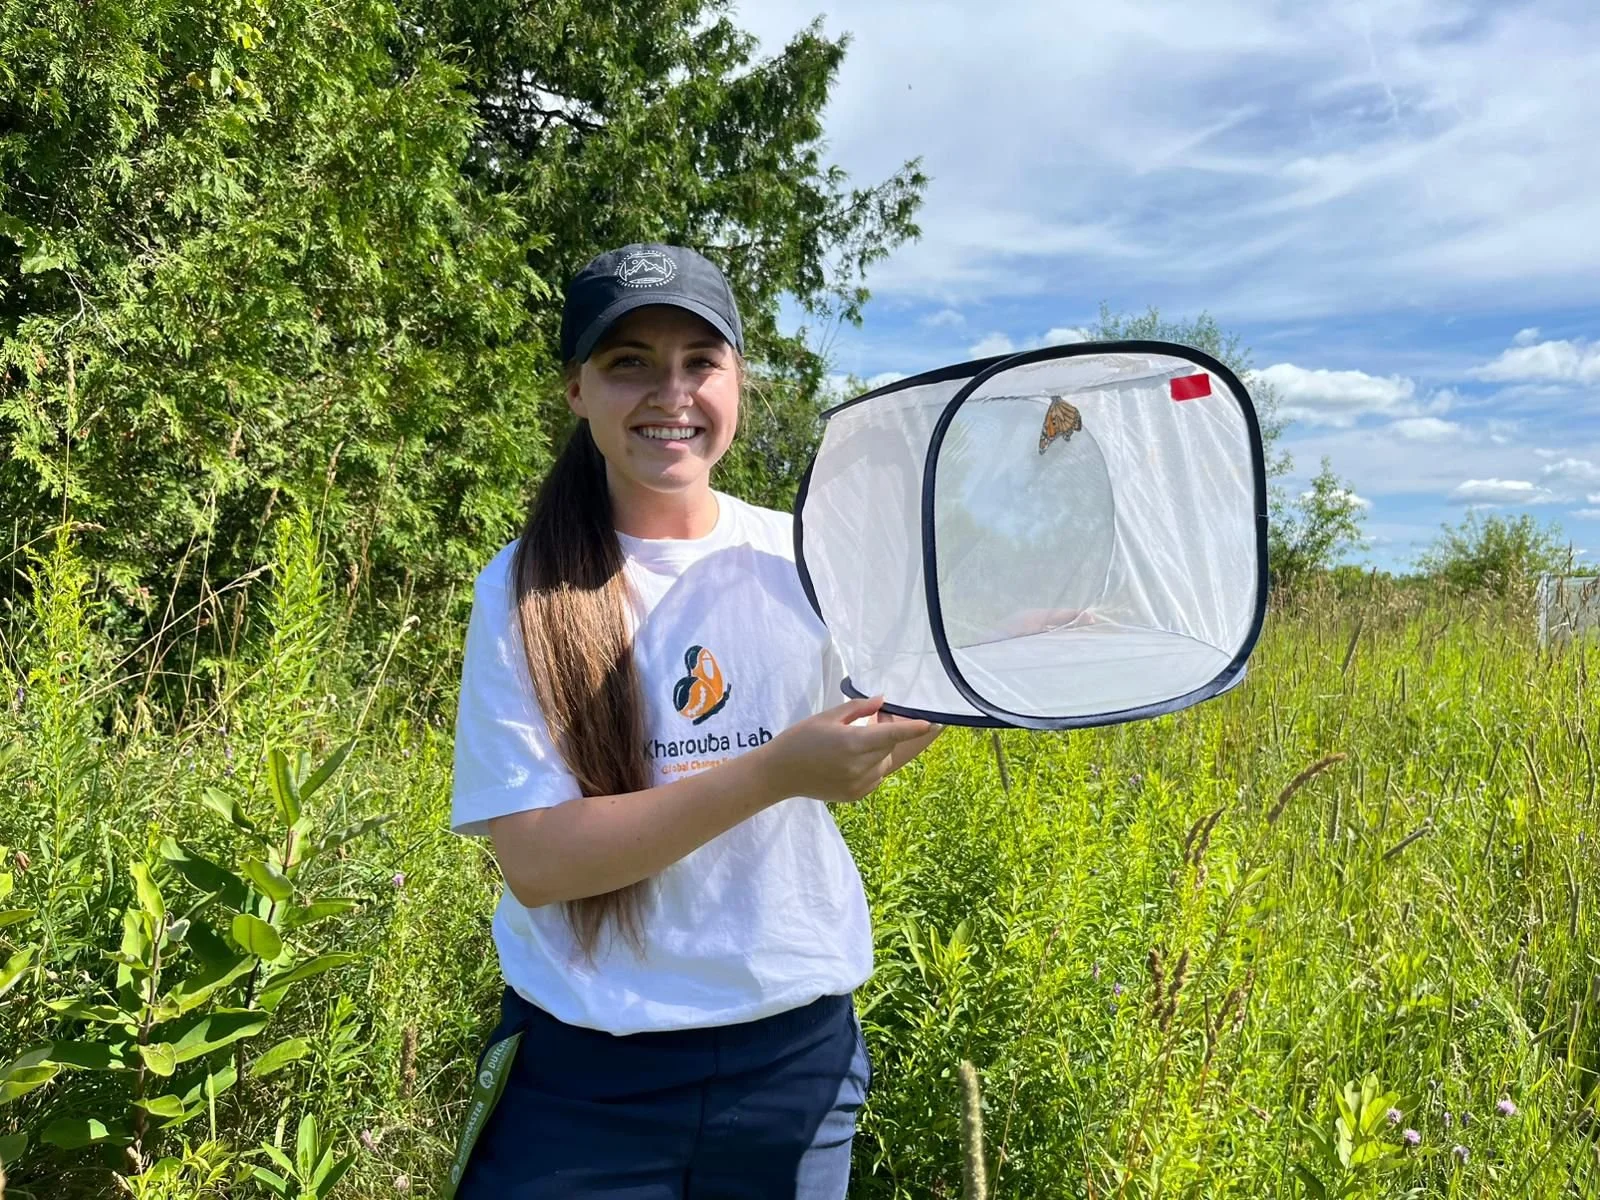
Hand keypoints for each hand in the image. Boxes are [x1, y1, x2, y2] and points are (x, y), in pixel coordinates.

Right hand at [760, 696, 939, 804]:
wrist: (780, 773)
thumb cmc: (801, 738)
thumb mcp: (827, 717)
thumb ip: (858, 708)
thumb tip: (883, 701)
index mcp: (852, 743)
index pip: (892, 735)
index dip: (913, 730)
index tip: (932, 724)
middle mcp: (859, 766)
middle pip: (888, 748)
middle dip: (887, 734)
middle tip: (873, 721)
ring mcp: (858, 784)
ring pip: (883, 764)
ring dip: (879, 751)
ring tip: (857, 741)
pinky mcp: (854, 795)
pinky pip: (875, 778)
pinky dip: (872, 766)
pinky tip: (851, 759)